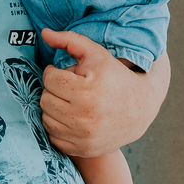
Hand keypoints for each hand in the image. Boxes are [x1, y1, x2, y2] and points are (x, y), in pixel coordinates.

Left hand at [39, 32, 169, 156]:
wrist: (140, 109)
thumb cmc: (115, 77)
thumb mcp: (97, 54)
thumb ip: (70, 40)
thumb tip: (43, 33)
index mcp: (87, 90)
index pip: (49, 79)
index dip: (55, 73)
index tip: (65, 74)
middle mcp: (84, 116)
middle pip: (45, 99)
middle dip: (54, 90)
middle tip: (68, 87)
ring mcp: (83, 136)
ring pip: (46, 118)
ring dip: (54, 108)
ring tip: (69, 101)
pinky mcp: (82, 149)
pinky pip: (53, 136)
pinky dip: (58, 126)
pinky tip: (71, 117)